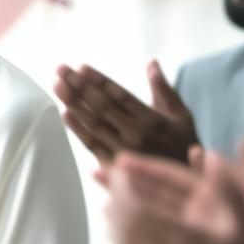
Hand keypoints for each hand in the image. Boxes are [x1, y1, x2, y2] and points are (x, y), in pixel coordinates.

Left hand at [55, 60, 197, 164]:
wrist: (185, 182)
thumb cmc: (183, 142)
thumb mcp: (181, 114)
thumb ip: (163, 88)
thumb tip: (150, 62)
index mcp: (151, 119)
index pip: (119, 94)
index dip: (98, 80)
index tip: (81, 67)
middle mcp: (136, 134)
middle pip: (102, 106)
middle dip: (79, 86)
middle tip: (61, 70)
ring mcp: (123, 150)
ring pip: (94, 123)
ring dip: (74, 103)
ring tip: (58, 86)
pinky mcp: (115, 165)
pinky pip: (93, 145)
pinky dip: (78, 129)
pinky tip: (65, 113)